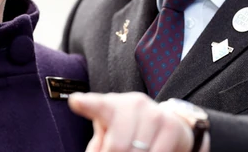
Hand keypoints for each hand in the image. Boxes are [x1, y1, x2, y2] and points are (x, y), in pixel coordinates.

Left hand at [68, 92, 208, 151]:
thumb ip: (99, 145)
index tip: (75, 102)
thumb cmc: (129, 132)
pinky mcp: (171, 126)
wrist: (167, 124)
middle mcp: (133, 104)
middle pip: (118, 146)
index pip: (97, 106)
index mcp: (111, 106)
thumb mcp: (109, 135)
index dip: (86, 104)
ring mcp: (154, 113)